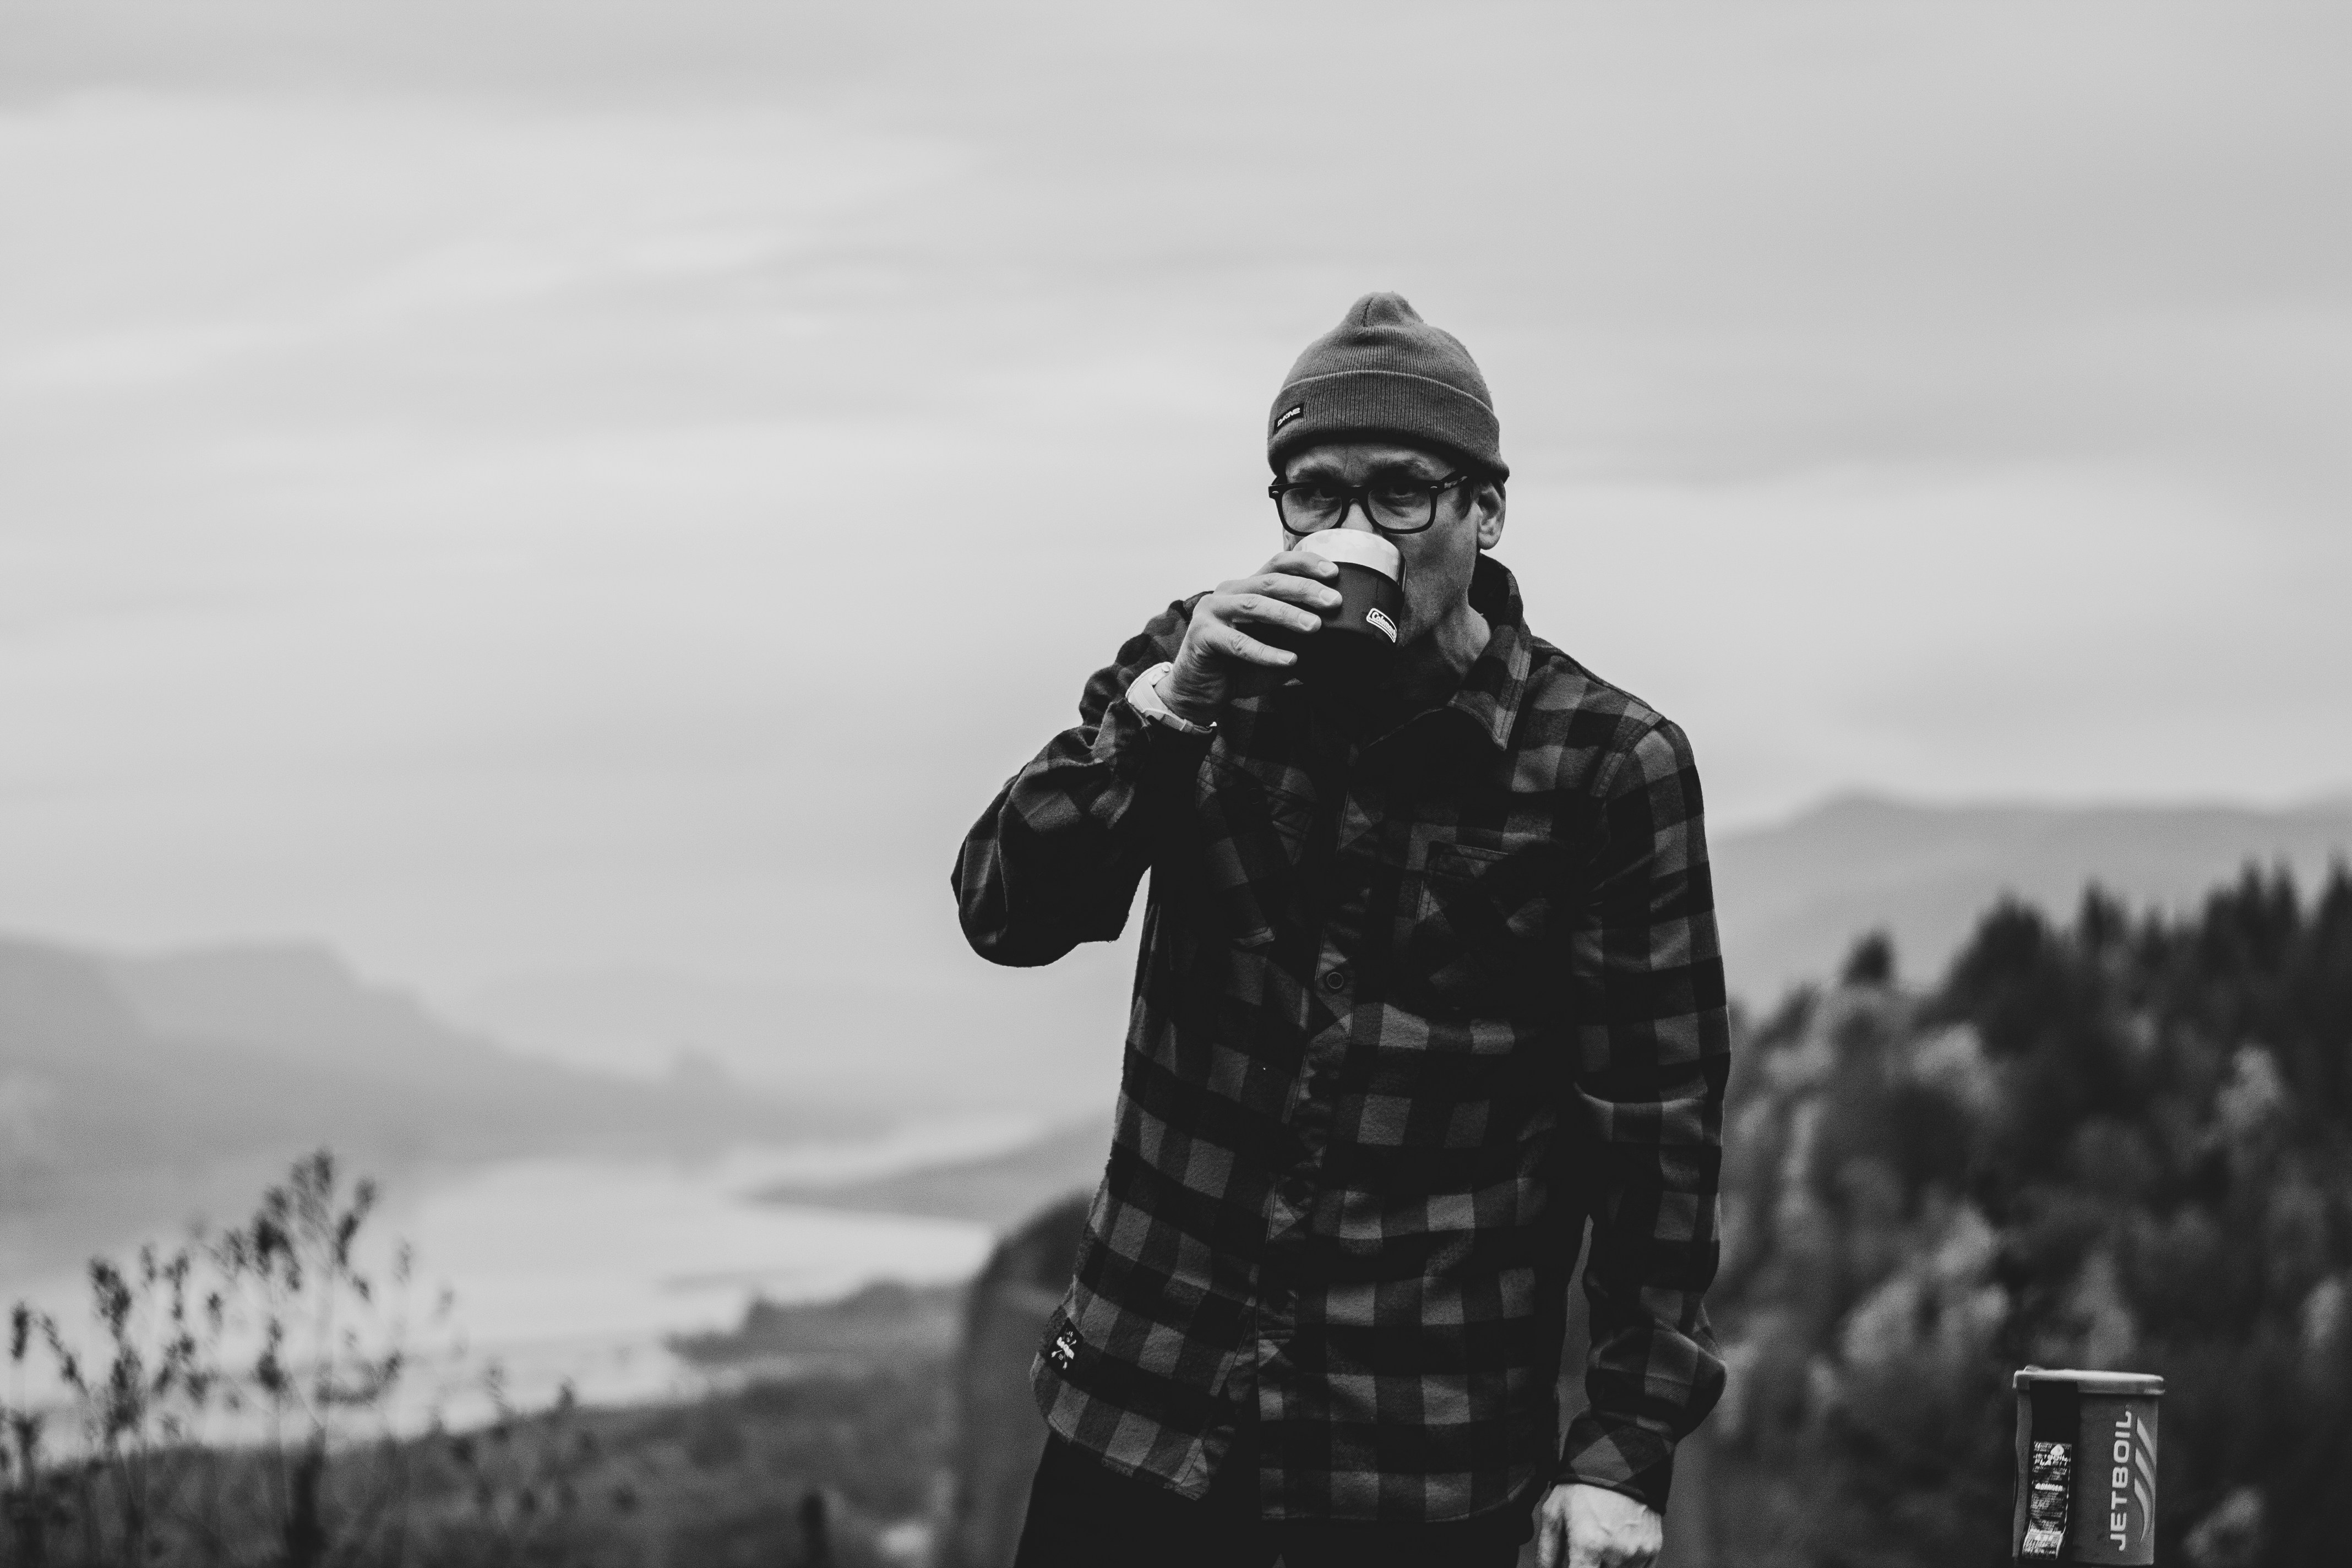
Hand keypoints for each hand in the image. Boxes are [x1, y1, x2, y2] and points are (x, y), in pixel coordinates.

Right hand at [1156, 550, 1340, 724]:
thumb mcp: (1276, 646)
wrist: (1200, 691)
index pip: (1278, 564)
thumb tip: (1339, 635)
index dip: (1306, 564)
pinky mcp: (1202, 635)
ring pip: (1254, 605)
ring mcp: (1213, 611)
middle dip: (1305, 589)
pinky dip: (1266, 652)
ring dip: (1287, 614)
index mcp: (1247, 587)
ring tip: (1315, 626)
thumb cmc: (1240, 667)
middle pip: (1270, 581)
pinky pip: (1239, 643)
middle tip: (1333, 601)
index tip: (1334, 573)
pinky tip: (1289, 659)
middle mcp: (1229, 592)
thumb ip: (1298, 636)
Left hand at [1533, 1483, 1662, 1567]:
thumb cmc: (1583, 1484)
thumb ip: (1547, 1551)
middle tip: (1583, 1551)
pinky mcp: (1652, 1548)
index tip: (1572, 1563)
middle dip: (1588, 1564)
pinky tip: (1615, 1543)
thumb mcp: (1554, 1512)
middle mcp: (1617, 1552)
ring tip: (1599, 1541)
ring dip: (1606, 1564)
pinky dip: (1624, 1564)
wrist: (1620, 1460)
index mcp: (1590, 1545)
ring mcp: (1638, 1552)